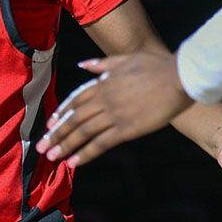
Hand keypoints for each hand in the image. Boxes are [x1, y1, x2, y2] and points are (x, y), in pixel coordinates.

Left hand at [37, 51, 192, 166]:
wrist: (179, 77)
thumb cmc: (157, 66)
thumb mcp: (125, 59)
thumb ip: (103, 64)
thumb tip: (83, 64)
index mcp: (103, 83)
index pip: (75, 100)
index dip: (61, 113)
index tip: (50, 124)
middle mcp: (104, 99)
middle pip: (74, 119)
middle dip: (56, 133)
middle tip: (41, 147)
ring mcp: (114, 114)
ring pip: (83, 132)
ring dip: (65, 145)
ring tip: (51, 156)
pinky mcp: (127, 129)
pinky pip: (101, 143)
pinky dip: (85, 153)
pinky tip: (73, 162)